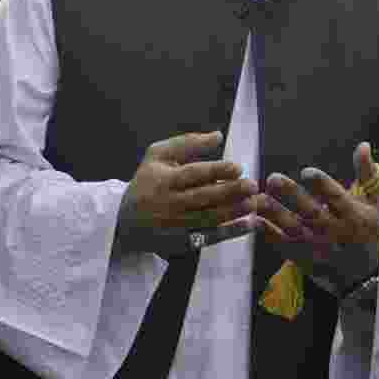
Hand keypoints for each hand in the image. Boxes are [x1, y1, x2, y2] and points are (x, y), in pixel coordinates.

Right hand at [115, 131, 258, 257]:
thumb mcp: (157, 155)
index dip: (216, 171)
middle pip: (204, 197)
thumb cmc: (147, 181)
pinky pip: (210, 237)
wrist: (124, 220)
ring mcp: (176, 225)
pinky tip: (248, 224)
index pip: (193, 174)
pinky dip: (231, 232)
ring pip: (210, 218)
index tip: (238, 167)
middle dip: (231, 191)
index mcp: (163, 180)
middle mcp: (169, 203)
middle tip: (253, 185)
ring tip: (255, 202)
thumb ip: (187, 143)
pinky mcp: (182, 242)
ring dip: (235, 211)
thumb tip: (218, 136)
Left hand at [255, 142, 378, 294]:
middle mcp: (336, 233)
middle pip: (312, 213)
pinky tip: (253, 219)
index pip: (338, 200)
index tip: (307, 172)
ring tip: (257, 197)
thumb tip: (363, 145)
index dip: (323, 186)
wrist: (362, 274)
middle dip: (292, 195)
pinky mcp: (302, 257)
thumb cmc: (366, 230)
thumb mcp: (375, 203)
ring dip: (274, 213)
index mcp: (355, 217)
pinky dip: (267, 233)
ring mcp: (317, 247)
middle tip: (273, 178)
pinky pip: (282, 244)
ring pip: (293, 229)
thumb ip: (367, 174)